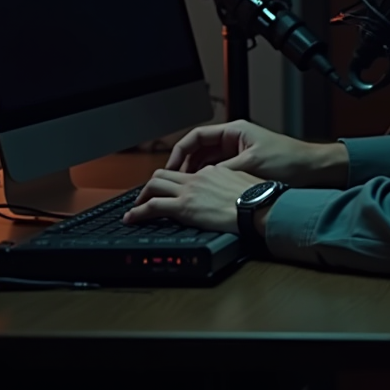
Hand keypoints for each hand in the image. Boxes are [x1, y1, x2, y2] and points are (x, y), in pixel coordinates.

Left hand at [123, 165, 262, 234]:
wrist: (258, 206)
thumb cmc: (257, 198)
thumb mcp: (244, 184)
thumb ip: (230, 185)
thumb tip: (229, 193)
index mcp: (213, 171)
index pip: (188, 172)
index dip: (176, 181)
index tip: (174, 190)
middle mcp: (198, 177)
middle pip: (165, 174)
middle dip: (152, 184)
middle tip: (147, 195)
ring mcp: (189, 190)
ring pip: (154, 184)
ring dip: (142, 195)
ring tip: (136, 207)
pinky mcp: (183, 206)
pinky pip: (152, 206)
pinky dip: (138, 212)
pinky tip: (132, 218)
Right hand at [166, 119, 348, 187]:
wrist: (312, 169)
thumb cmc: (289, 159)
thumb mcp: (251, 164)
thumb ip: (224, 171)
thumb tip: (200, 180)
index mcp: (234, 130)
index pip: (197, 136)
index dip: (179, 151)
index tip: (170, 168)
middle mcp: (235, 139)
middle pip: (199, 150)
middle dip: (185, 166)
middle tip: (173, 183)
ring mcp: (239, 153)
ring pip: (207, 163)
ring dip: (196, 175)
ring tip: (185, 190)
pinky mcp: (244, 167)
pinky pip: (219, 172)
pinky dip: (209, 181)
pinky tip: (203, 193)